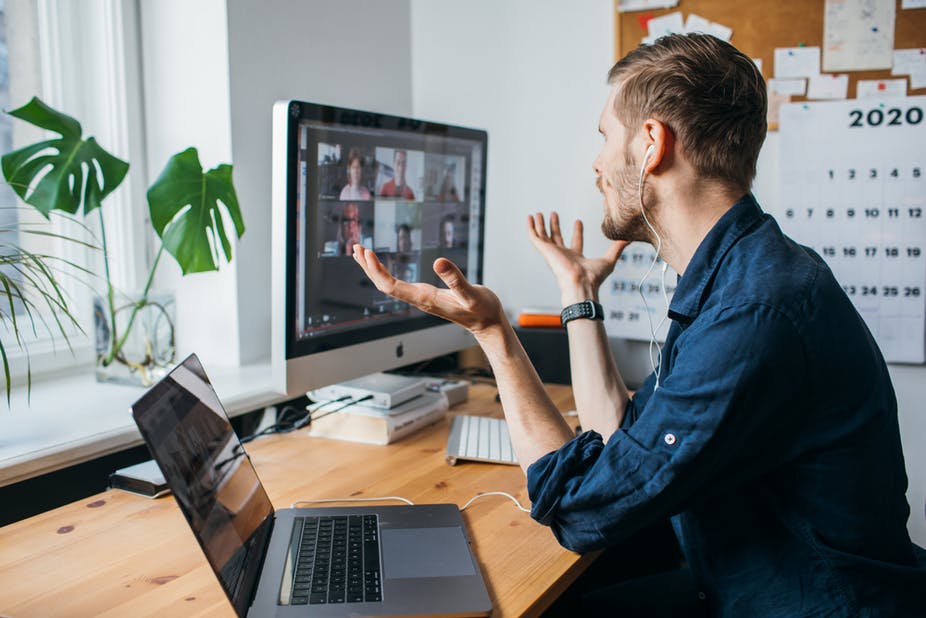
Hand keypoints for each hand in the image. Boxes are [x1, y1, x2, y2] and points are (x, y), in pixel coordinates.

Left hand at [351, 245, 506, 339]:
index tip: (368, 253)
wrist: (487, 323)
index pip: (391, 286)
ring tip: (361, 252)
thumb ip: (456, 279)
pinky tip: (382, 265)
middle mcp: (419, 299)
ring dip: (374, 269)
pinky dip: (386, 272)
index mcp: (425, 298)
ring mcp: (421, 298)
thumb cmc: (482, 310)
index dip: (377, 271)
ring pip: (389, 285)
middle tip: (357, 246)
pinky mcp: (426, 295)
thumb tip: (438, 261)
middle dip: (369, 267)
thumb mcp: (472, 293)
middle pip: (385, 285)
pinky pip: (398, 284)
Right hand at [527, 212, 627, 304]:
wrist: (581, 283)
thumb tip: (629, 239)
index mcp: (576, 258)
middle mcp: (562, 255)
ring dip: (541, 225)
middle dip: (555, 226)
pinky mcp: (545, 250)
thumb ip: (617, 248)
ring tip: (538, 214)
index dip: (577, 231)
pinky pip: (535, 237)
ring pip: (544, 236)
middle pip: (557, 238)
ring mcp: (552, 253)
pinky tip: (530, 218)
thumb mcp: (609, 259)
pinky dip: (531, 227)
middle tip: (554, 214)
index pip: (576, 243)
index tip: (578, 221)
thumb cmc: (593, 278)